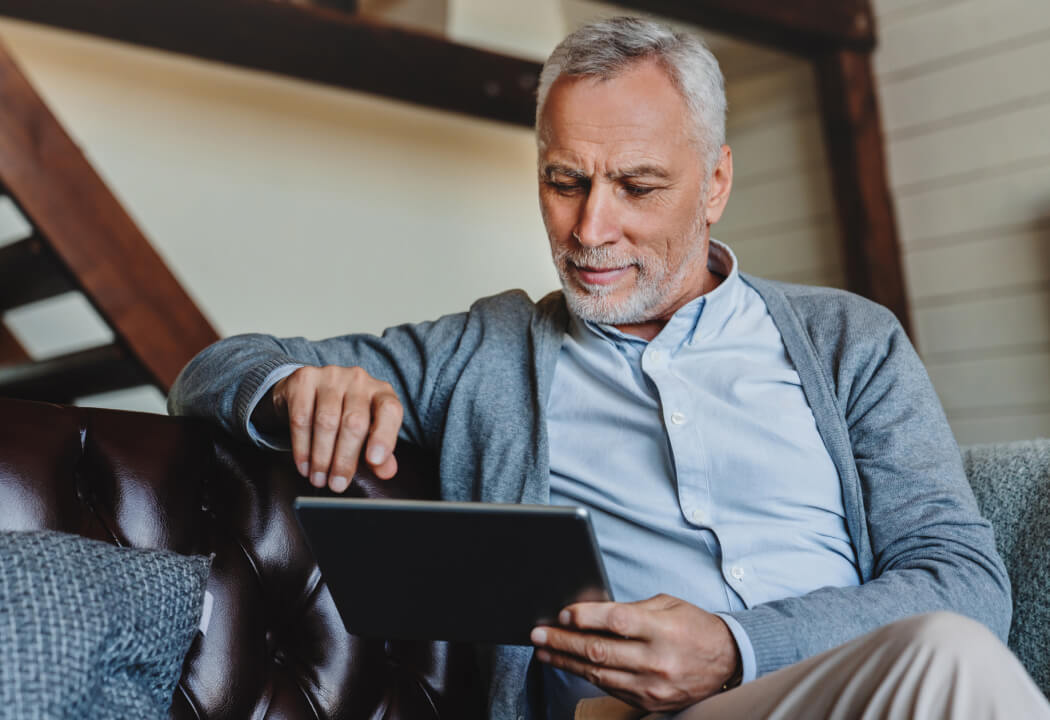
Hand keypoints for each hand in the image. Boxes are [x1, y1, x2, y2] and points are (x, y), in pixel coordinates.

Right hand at [261, 365, 402, 491]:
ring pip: (326, 422)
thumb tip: (386, 471)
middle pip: (354, 422)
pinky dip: (302, 447)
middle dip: (344, 459)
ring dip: (321, 457)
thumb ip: (379, 454)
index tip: (375, 461)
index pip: (390, 411)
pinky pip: (301, 418)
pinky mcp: (304, 379)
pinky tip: (304, 465)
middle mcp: (359, 380)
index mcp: (382, 392)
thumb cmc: (345, 415)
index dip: (384, 436)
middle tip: (337, 484)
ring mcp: (331, 376)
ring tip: (319, 479)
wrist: (309, 391)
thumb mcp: (367, 434)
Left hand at [530, 594, 739, 712]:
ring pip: (598, 673)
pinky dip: (586, 674)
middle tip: (538, 633)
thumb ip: (632, 609)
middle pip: (600, 650)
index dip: (586, 617)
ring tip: (544, 650)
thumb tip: (590, 612)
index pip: (617, 621)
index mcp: (663, 629)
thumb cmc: (695, 627)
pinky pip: (609, 687)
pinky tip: (569, 664)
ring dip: (566, 660)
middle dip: (563, 641)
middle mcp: (656, 659)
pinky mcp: (648, 702)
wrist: (728, 664)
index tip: (562, 614)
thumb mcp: (668, 605)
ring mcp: (651, 685)